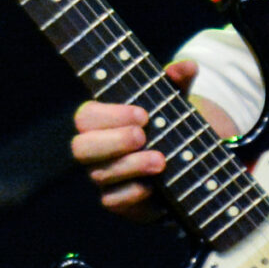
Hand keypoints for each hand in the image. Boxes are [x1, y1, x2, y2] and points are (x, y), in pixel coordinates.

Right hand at [70, 59, 229, 220]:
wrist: (187, 162)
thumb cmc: (170, 124)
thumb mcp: (176, 100)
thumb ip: (178, 81)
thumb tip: (187, 65)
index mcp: (102, 121)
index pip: (86, 116)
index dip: (110, 116)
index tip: (143, 114)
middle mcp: (97, 150)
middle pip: (81, 148)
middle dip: (112, 141)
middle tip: (143, 135)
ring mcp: (105, 177)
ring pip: (99, 175)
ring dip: (131, 166)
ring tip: (161, 161)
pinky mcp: (119, 201)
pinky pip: (114, 201)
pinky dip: (133, 193)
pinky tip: (154, 186)